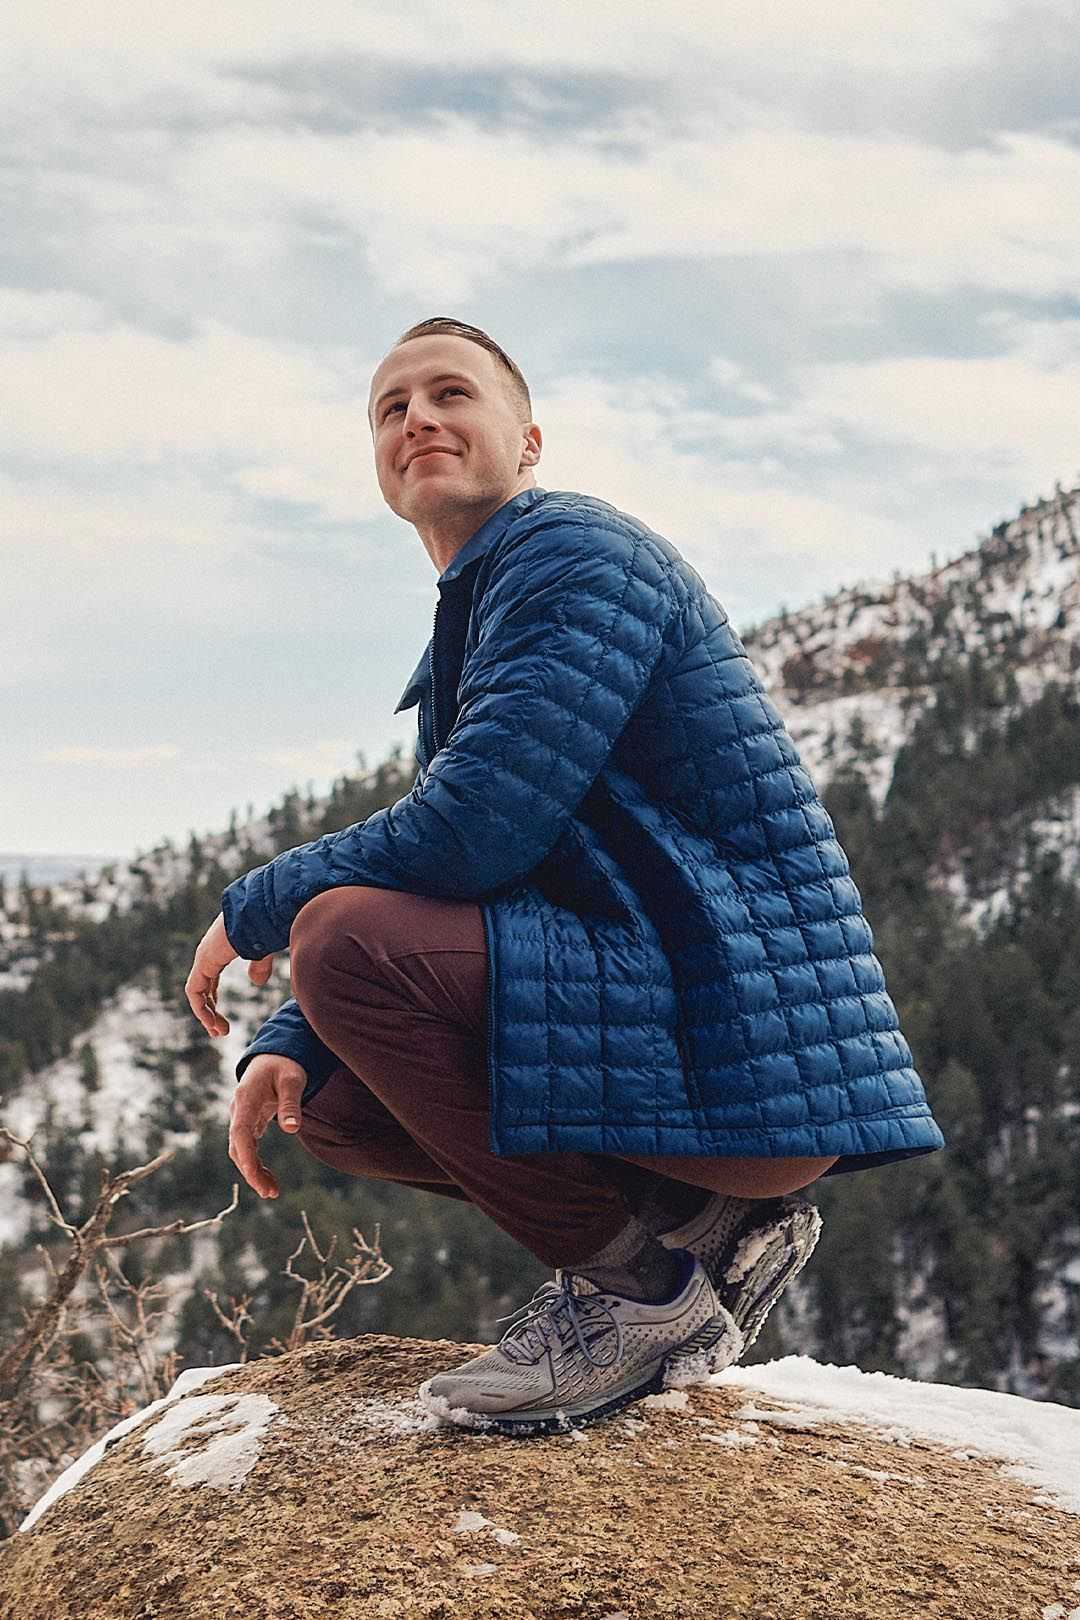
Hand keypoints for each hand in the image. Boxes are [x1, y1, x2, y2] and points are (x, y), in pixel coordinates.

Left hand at [185, 912, 274, 1036]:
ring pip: (198, 993)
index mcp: (220, 950)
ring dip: (206, 1015)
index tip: (223, 1022)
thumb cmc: (267, 925)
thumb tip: (256, 982)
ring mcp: (205, 956)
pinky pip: (195, 991)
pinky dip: (202, 1008)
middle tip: (220, 1031)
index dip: (214, 1002)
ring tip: (219, 1032)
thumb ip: (259, 966)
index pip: (209, 980)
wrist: (263, 910)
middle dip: (210, 1012)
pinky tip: (212, 1022)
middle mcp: (209, 953)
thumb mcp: (264, 952)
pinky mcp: (204, 960)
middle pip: (203, 989)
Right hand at [228, 1054, 305, 1198]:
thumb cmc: (285, 1064)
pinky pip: (247, 1146)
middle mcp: (238, 1109)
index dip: (246, 1156)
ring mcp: (240, 1116)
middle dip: (251, 1171)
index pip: (241, 1132)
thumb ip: (291, 1103)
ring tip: (271, 1191)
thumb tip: (292, 1129)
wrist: (274, 1054)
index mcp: (246, 1098)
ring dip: (252, 1171)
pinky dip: (254, 1163)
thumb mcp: (293, 1079)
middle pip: (237, 1146)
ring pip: (240, 1149)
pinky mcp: (247, 1122)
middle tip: (270, 1193)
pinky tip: (267, 1178)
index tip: (255, 1177)